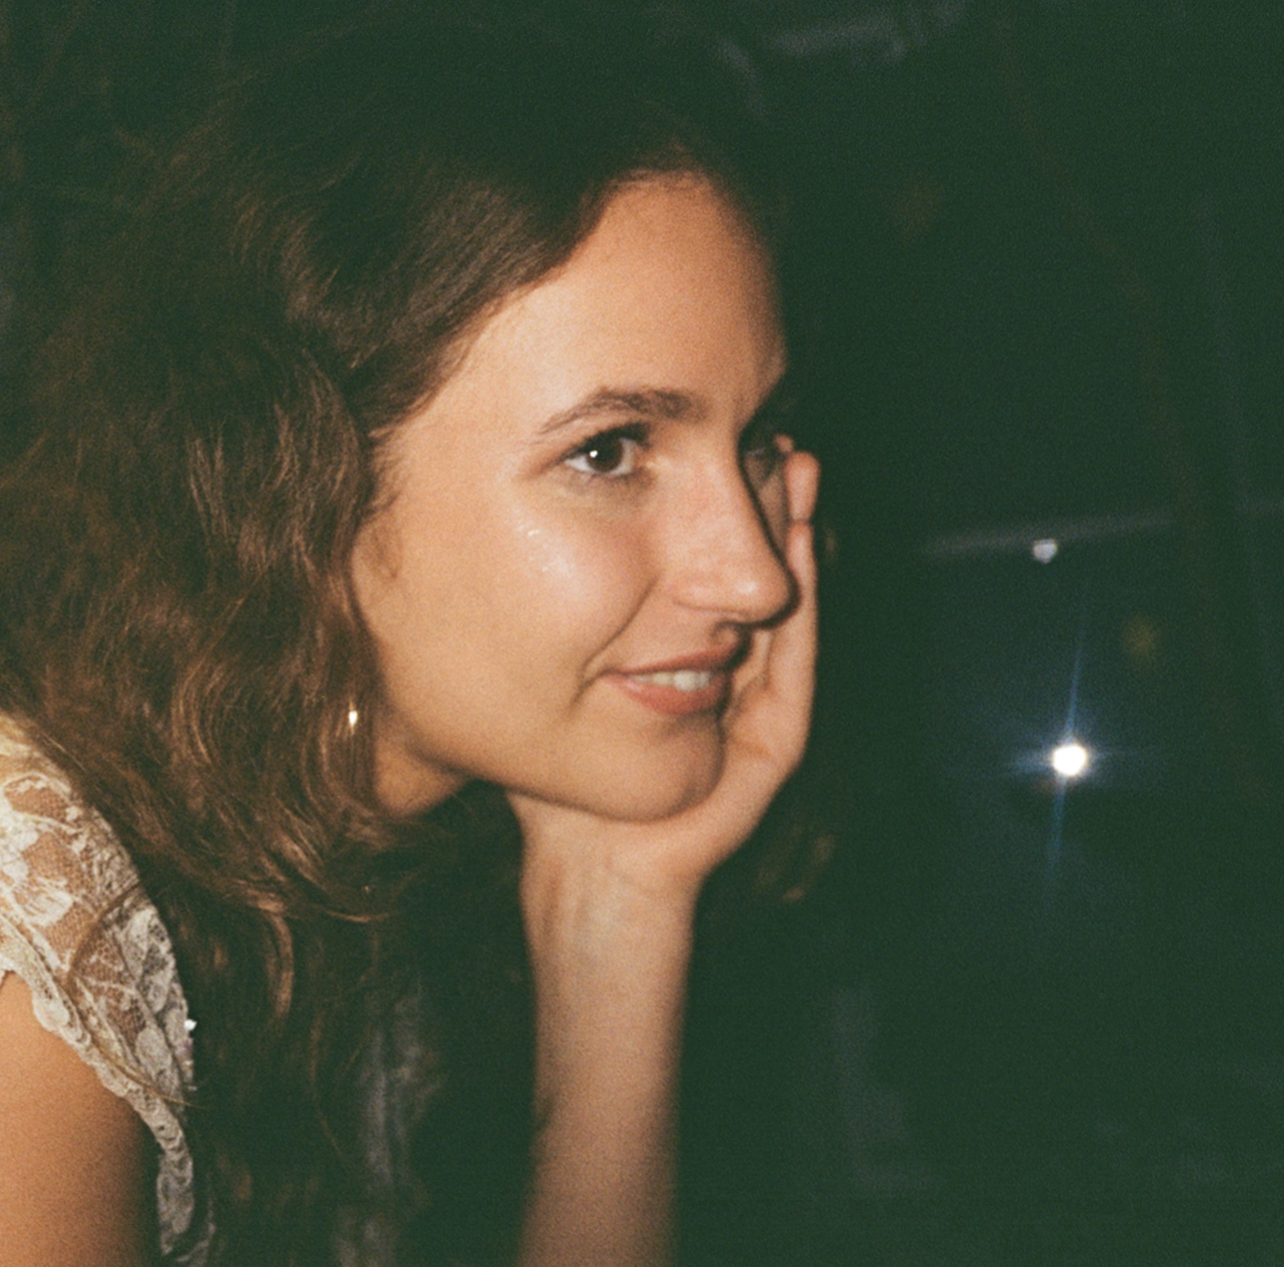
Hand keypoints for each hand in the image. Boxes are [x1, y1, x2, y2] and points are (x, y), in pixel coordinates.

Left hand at [510, 445, 819, 911]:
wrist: (583, 860)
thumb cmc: (551, 777)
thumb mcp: (546, 673)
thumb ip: (543, 616)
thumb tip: (492, 532)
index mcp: (678, 656)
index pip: (707, 568)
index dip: (714, 506)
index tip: (714, 439)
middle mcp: (726, 673)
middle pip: (754, 574)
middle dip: (764, 503)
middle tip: (770, 433)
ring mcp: (754, 706)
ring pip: (786, 604)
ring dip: (795, 534)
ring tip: (796, 464)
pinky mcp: (771, 742)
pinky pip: (792, 661)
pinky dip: (802, 599)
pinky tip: (797, 543)